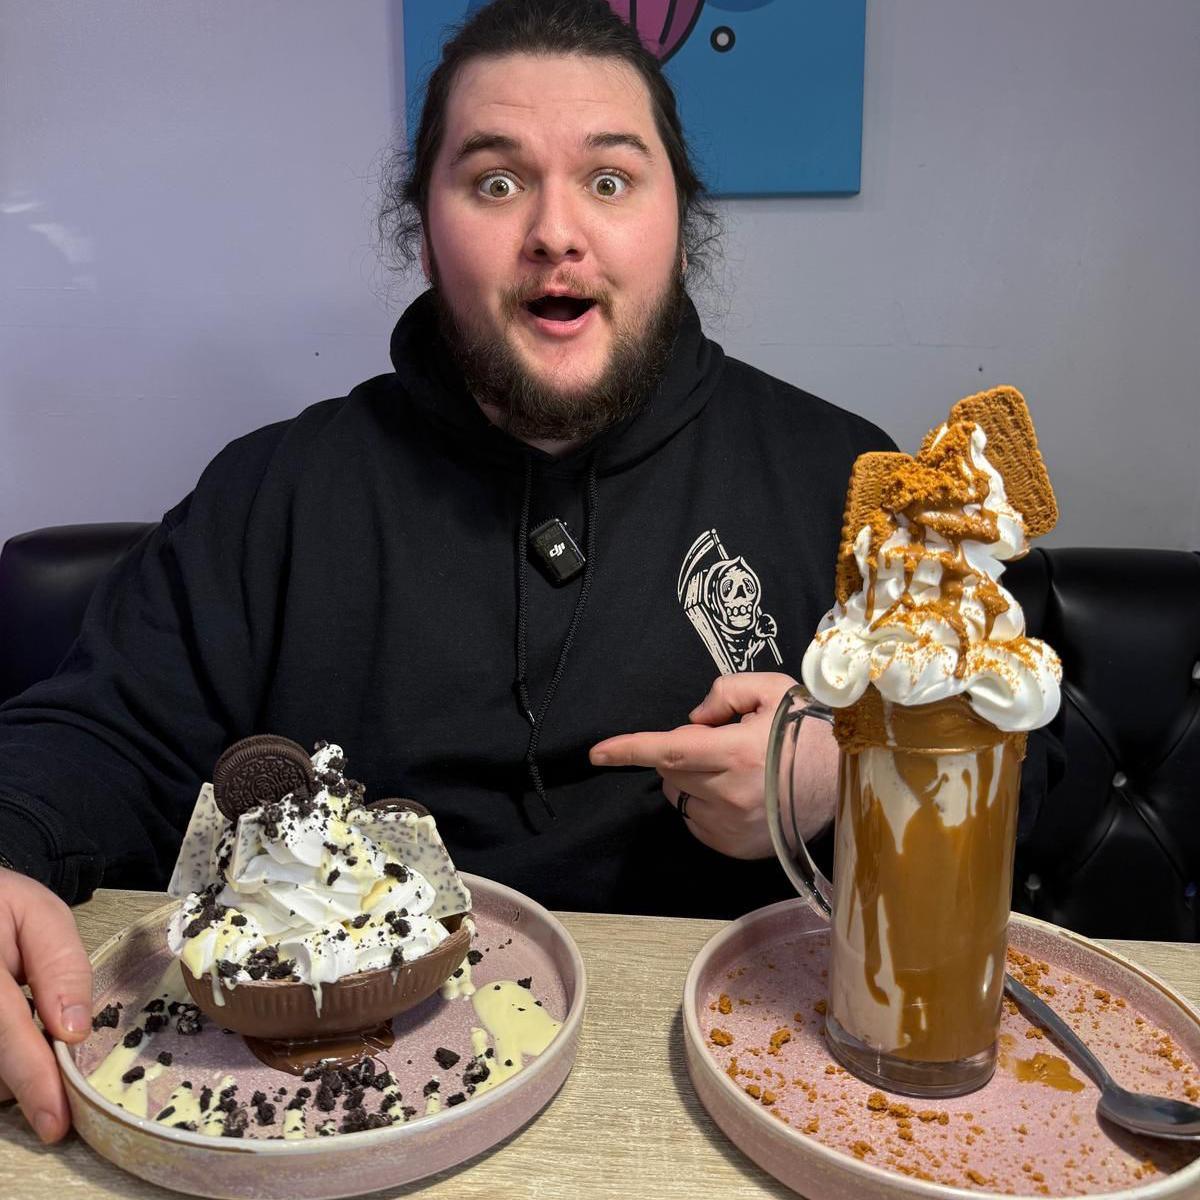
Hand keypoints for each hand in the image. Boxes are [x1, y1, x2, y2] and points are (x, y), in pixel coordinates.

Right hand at [0, 868, 92, 1141]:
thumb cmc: (1, 906)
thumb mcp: (39, 915)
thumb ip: (60, 966)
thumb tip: (74, 1031)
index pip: (4, 1029)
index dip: (31, 1078)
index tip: (57, 1120)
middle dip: (27, 1077)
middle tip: (58, 1077)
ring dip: (8, 1073)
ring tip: (27, 1027)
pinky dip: (0, 1064)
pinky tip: (12, 1036)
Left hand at [589, 672, 837, 859]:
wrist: (850, 777)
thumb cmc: (810, 727)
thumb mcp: (772, 689)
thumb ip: (724, 693)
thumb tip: (692, 720)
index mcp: (737, 752)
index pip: (668, 751)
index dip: (629, 749)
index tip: (597, 752)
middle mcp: (732, 794)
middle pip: (672, 773)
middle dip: (680, 753)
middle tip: (718, 742)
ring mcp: (735, 826)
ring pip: (682, 799)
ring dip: (691, 780)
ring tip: (732, 768)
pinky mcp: (739, 847)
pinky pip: (698, 823)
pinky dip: (704, 804)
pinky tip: (736, 792)